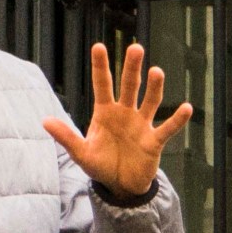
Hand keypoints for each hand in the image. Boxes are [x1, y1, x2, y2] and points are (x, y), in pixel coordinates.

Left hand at [44, 42, 191, 198]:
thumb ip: (66, 136)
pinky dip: (177, 119)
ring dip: (154, 87)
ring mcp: (141, 125)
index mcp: (105, 112)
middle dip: (132, 68)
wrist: (120, 186)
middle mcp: (125, 113)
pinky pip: (167, 128)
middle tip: (136, 48)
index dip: (101, 66)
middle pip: (129, 86)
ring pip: (150, 101)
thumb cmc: (100, 165)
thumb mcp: (81, 153)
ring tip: (157, 71)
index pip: (102, 84)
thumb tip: (44, 121)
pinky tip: (187, 108)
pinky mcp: (154, 141)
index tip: (99, 46)